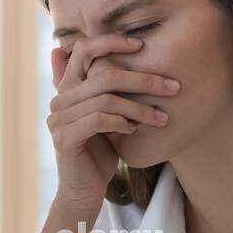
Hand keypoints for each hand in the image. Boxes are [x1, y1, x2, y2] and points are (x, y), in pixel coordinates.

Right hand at [46, 33, 179, 209]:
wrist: (84, 191)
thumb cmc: (101, 151)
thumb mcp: (108, 116)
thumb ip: (111, 90)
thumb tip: (131, 56)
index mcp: (69, 88)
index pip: (84, 48)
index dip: (112, 41)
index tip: (142, 45)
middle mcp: (60, 99)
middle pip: (104, 74)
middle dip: (144, 79)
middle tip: (173, 87)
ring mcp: (59, 119)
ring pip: (106, 99)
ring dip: (139, 107)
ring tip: (161, 118)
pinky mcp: (64, 138)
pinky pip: (98, 119)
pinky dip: (121, 122)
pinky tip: (134, 131)